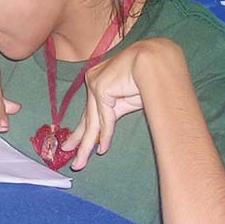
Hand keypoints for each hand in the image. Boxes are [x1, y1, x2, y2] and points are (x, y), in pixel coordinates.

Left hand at [62, 42, 146, 169]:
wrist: (156, 60)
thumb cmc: (148, 78)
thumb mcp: (127, 99)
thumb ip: (113, 112)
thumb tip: (102, 133)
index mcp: (98, 80)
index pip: (90, 110)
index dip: (83, 129)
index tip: (74, 143)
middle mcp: (93, 81)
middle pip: (87, 117)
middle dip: (78, 139)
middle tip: (68, 153)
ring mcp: (95, 83)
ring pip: (92, 121)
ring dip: (86, 145)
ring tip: (80, 163)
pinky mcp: (100, 88)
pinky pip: (105, 118)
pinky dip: (105, 135)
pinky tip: (102, 149)